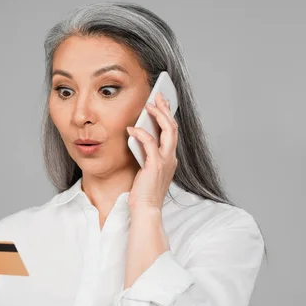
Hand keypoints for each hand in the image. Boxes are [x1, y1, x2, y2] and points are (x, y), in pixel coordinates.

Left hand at [126, 91, 177, 210]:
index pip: (172, 132)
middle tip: (158, 95)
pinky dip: (141, 134)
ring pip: (168, 131)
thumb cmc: (143, 192)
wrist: (145, 209)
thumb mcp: (146, 168)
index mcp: (170, 158)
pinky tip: (132, 128)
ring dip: (158, 115)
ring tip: (148, 105)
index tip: (162, 102)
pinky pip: (150, 144)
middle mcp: (171, 158)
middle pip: (173, 127)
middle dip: (166, 109)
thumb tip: (138, 136)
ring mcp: (165, 161)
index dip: (168, 115)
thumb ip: (145, 153)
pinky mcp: (155, 166)